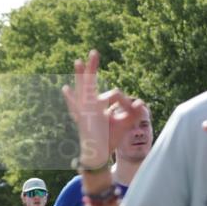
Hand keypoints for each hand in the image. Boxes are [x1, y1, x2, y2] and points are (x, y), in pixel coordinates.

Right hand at [62, 50, 147, 165]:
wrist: (98, 154)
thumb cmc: (109, 137)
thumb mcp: (124, 123)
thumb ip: (133, 113)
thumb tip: (141, 102)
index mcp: (100, 103)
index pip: (115, 94)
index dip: (127, 101)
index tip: (137, 108)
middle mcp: (91, 104)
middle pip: (91, 82)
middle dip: (93, 67)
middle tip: (94, 51)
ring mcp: (85, 110)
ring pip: (84, 89)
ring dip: (82, 76)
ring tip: (79, 61)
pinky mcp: (82, 118)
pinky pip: (75, 107)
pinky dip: (70, 99)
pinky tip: (66, 88)